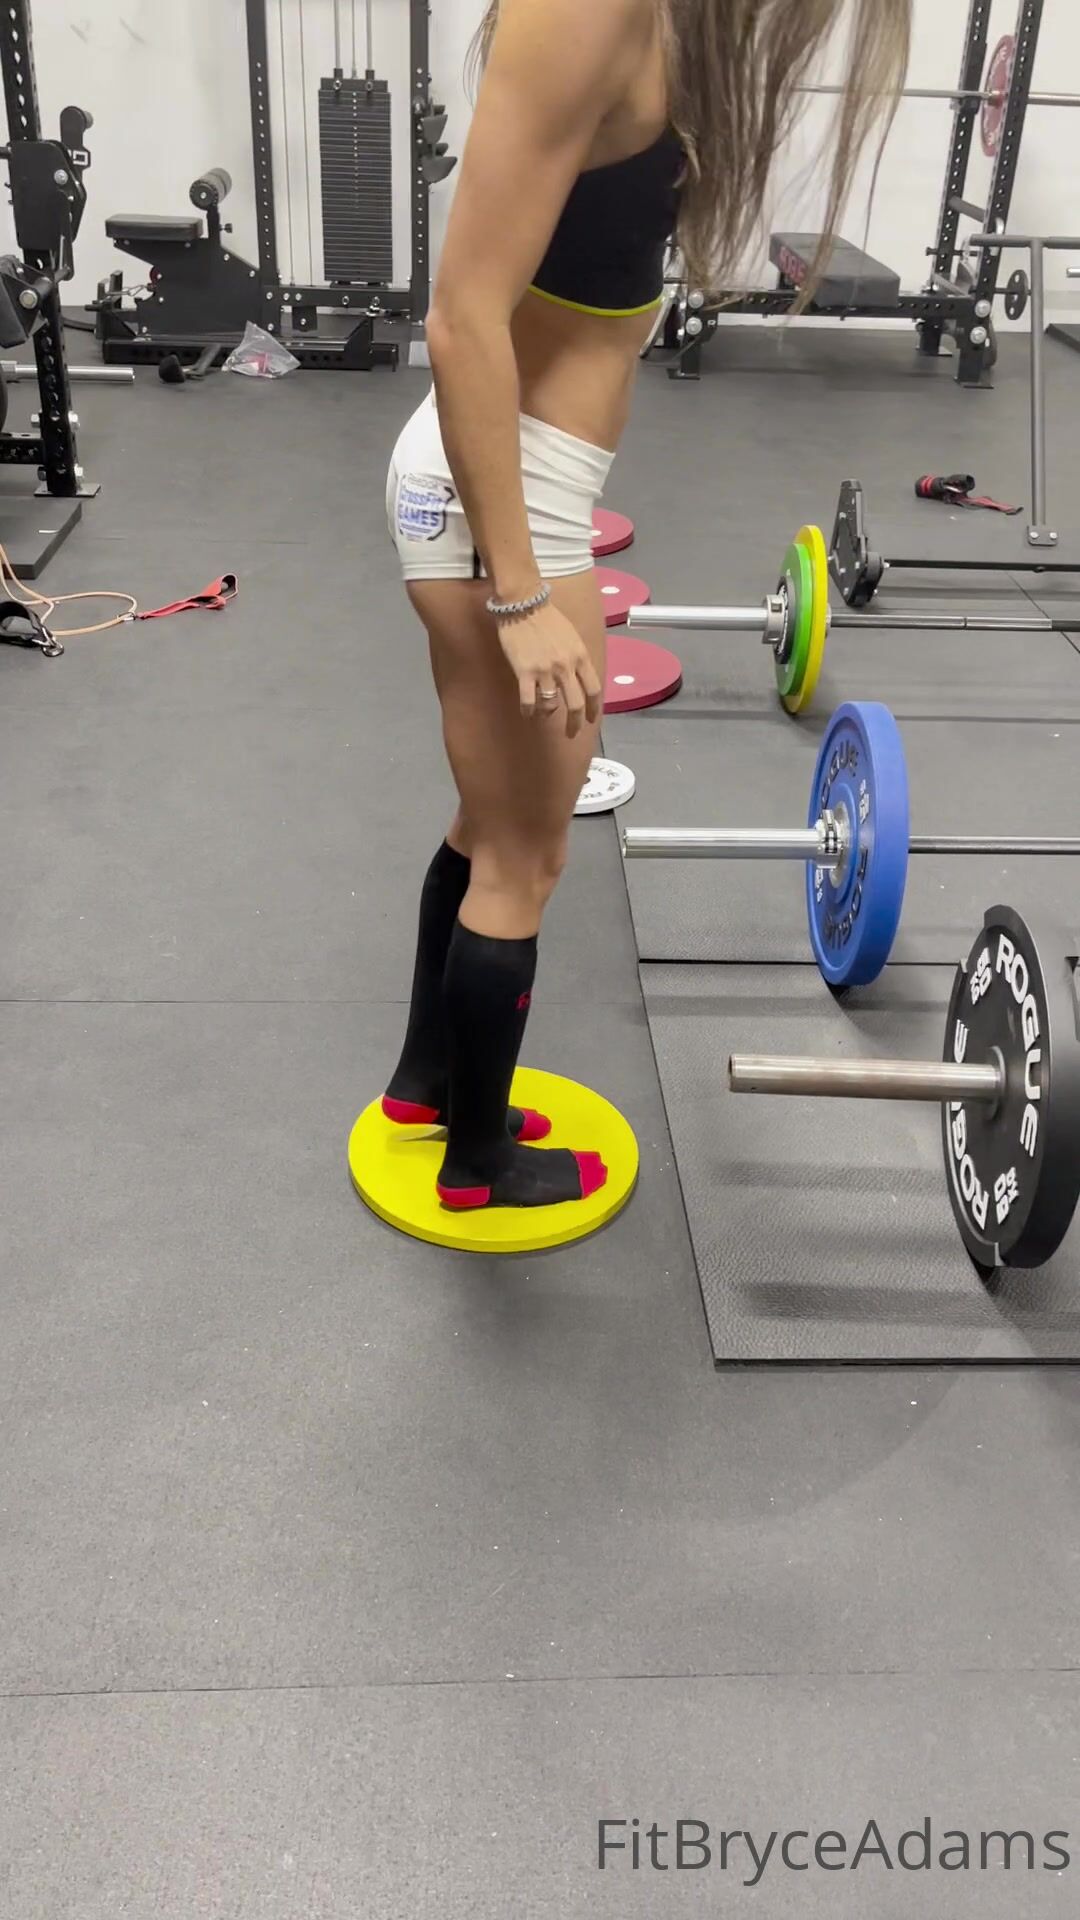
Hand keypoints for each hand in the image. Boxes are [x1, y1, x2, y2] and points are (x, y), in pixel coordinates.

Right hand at [497, 602, 602, 738]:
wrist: (523, 603)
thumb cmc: (547, 617)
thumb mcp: (572, 636)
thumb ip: (577, 657)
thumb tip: (579, 677)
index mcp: (580, 656)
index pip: (594, 690)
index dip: (594, 709)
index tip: (591, 720)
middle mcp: (566, 667)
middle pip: (576, 704)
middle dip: (575, 724)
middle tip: (571, 733)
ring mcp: (545, 671)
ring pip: (551, 706)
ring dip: (547, 715)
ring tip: (542, 715)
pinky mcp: (525, 672)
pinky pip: (529, 701)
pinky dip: (529, 710)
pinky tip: (527, 712)